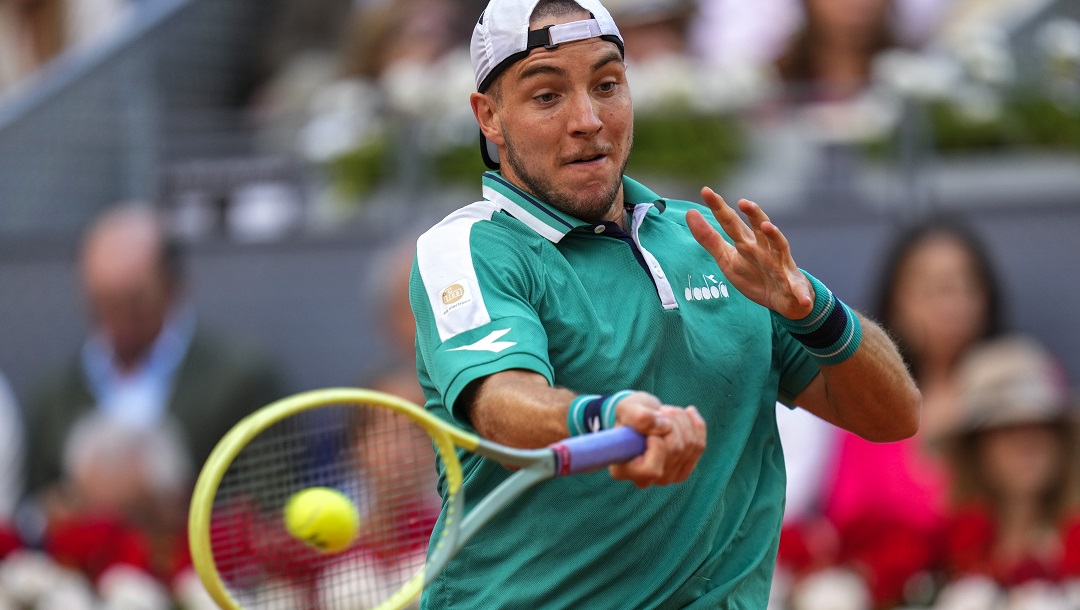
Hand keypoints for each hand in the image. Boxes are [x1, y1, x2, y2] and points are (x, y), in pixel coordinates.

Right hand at [608, 392, 706, 487]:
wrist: (640, 419)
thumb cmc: (629, 416)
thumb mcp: (626, 409)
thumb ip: (638, 417)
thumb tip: (664, 426)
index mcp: (624, 470)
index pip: (651, 469)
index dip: (657, 445)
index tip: (651, 429)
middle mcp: (645, 480)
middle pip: (675, 450)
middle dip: (671, 422)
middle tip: (658, 411)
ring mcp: (666, 478)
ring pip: (690, 445)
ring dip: (681, 420)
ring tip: (667, 412)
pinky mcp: (682, 471)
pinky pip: (699, 445)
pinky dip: (696, 425)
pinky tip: (688, 413)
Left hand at [686, 187, 812, 319]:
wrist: (782, 297)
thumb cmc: (754, 273)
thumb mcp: (727, 258)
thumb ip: (708, 238)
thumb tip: (689, 212)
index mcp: (747, 242)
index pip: (731, 222)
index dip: (719, 208)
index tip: (705, 191)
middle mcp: (764, 248)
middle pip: (758, 228)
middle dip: (753, 214)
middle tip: (743, 202)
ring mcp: (780, 264)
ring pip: (779, 246)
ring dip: (775, 236)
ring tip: (767, 227)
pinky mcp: (793, 285)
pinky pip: (798, 289)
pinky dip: (801, 293)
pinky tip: (803, 298)